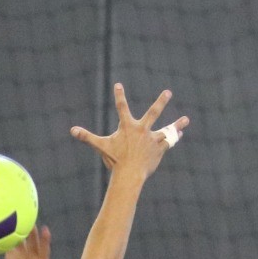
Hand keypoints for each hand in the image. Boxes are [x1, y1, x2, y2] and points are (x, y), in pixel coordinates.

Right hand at [3, 225, 57, 258]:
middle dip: (31, 231)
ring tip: (15, 225)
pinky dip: (6, 240)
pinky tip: (3, 235)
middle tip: (29, 223)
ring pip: (20, 240)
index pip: (44, 246)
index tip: (45, 229)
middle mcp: (32, 255)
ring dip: (18, 233)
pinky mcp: (10, 257)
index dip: (45, 238)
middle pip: (32, 240)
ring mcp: (21, 255)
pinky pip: (9, 246)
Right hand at [71, 84, 188, 180]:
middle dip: (161, 102)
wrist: (130, 173)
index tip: (118, 85)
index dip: (119, 95)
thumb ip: (87, 137)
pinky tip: (180, 134)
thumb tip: (71, 130)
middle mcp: (142, 129)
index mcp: (128, 127)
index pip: (121, 107)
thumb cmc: (115, 160)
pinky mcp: (159, 148)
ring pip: (167, 129)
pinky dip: (173, 138)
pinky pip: (168, 142)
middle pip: (153, 112)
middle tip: (168, 92)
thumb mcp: (101, 147)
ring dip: (177, 124)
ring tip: (186, 119)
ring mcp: (152, 139)